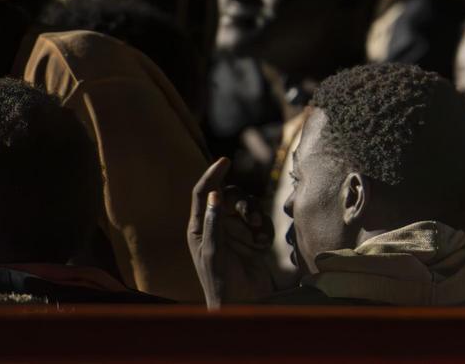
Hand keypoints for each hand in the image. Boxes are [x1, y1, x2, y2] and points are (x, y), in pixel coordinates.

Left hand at [187, 158, 274, 308]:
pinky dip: (265, 229)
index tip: (225, 160)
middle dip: (243, 202)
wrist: (242, 304)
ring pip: (248, 206)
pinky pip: (262, 221)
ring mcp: (236, 231)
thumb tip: (214, 194)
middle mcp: (217, 225)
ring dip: (256, 215)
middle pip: (230, 196)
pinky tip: (264, 245)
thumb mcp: (213, 252)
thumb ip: (213, 222)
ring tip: (259, 234)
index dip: (212, 175)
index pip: (202, 193)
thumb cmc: (220, 281)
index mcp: (199, 227)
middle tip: (250, 218)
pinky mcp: (253, 239)